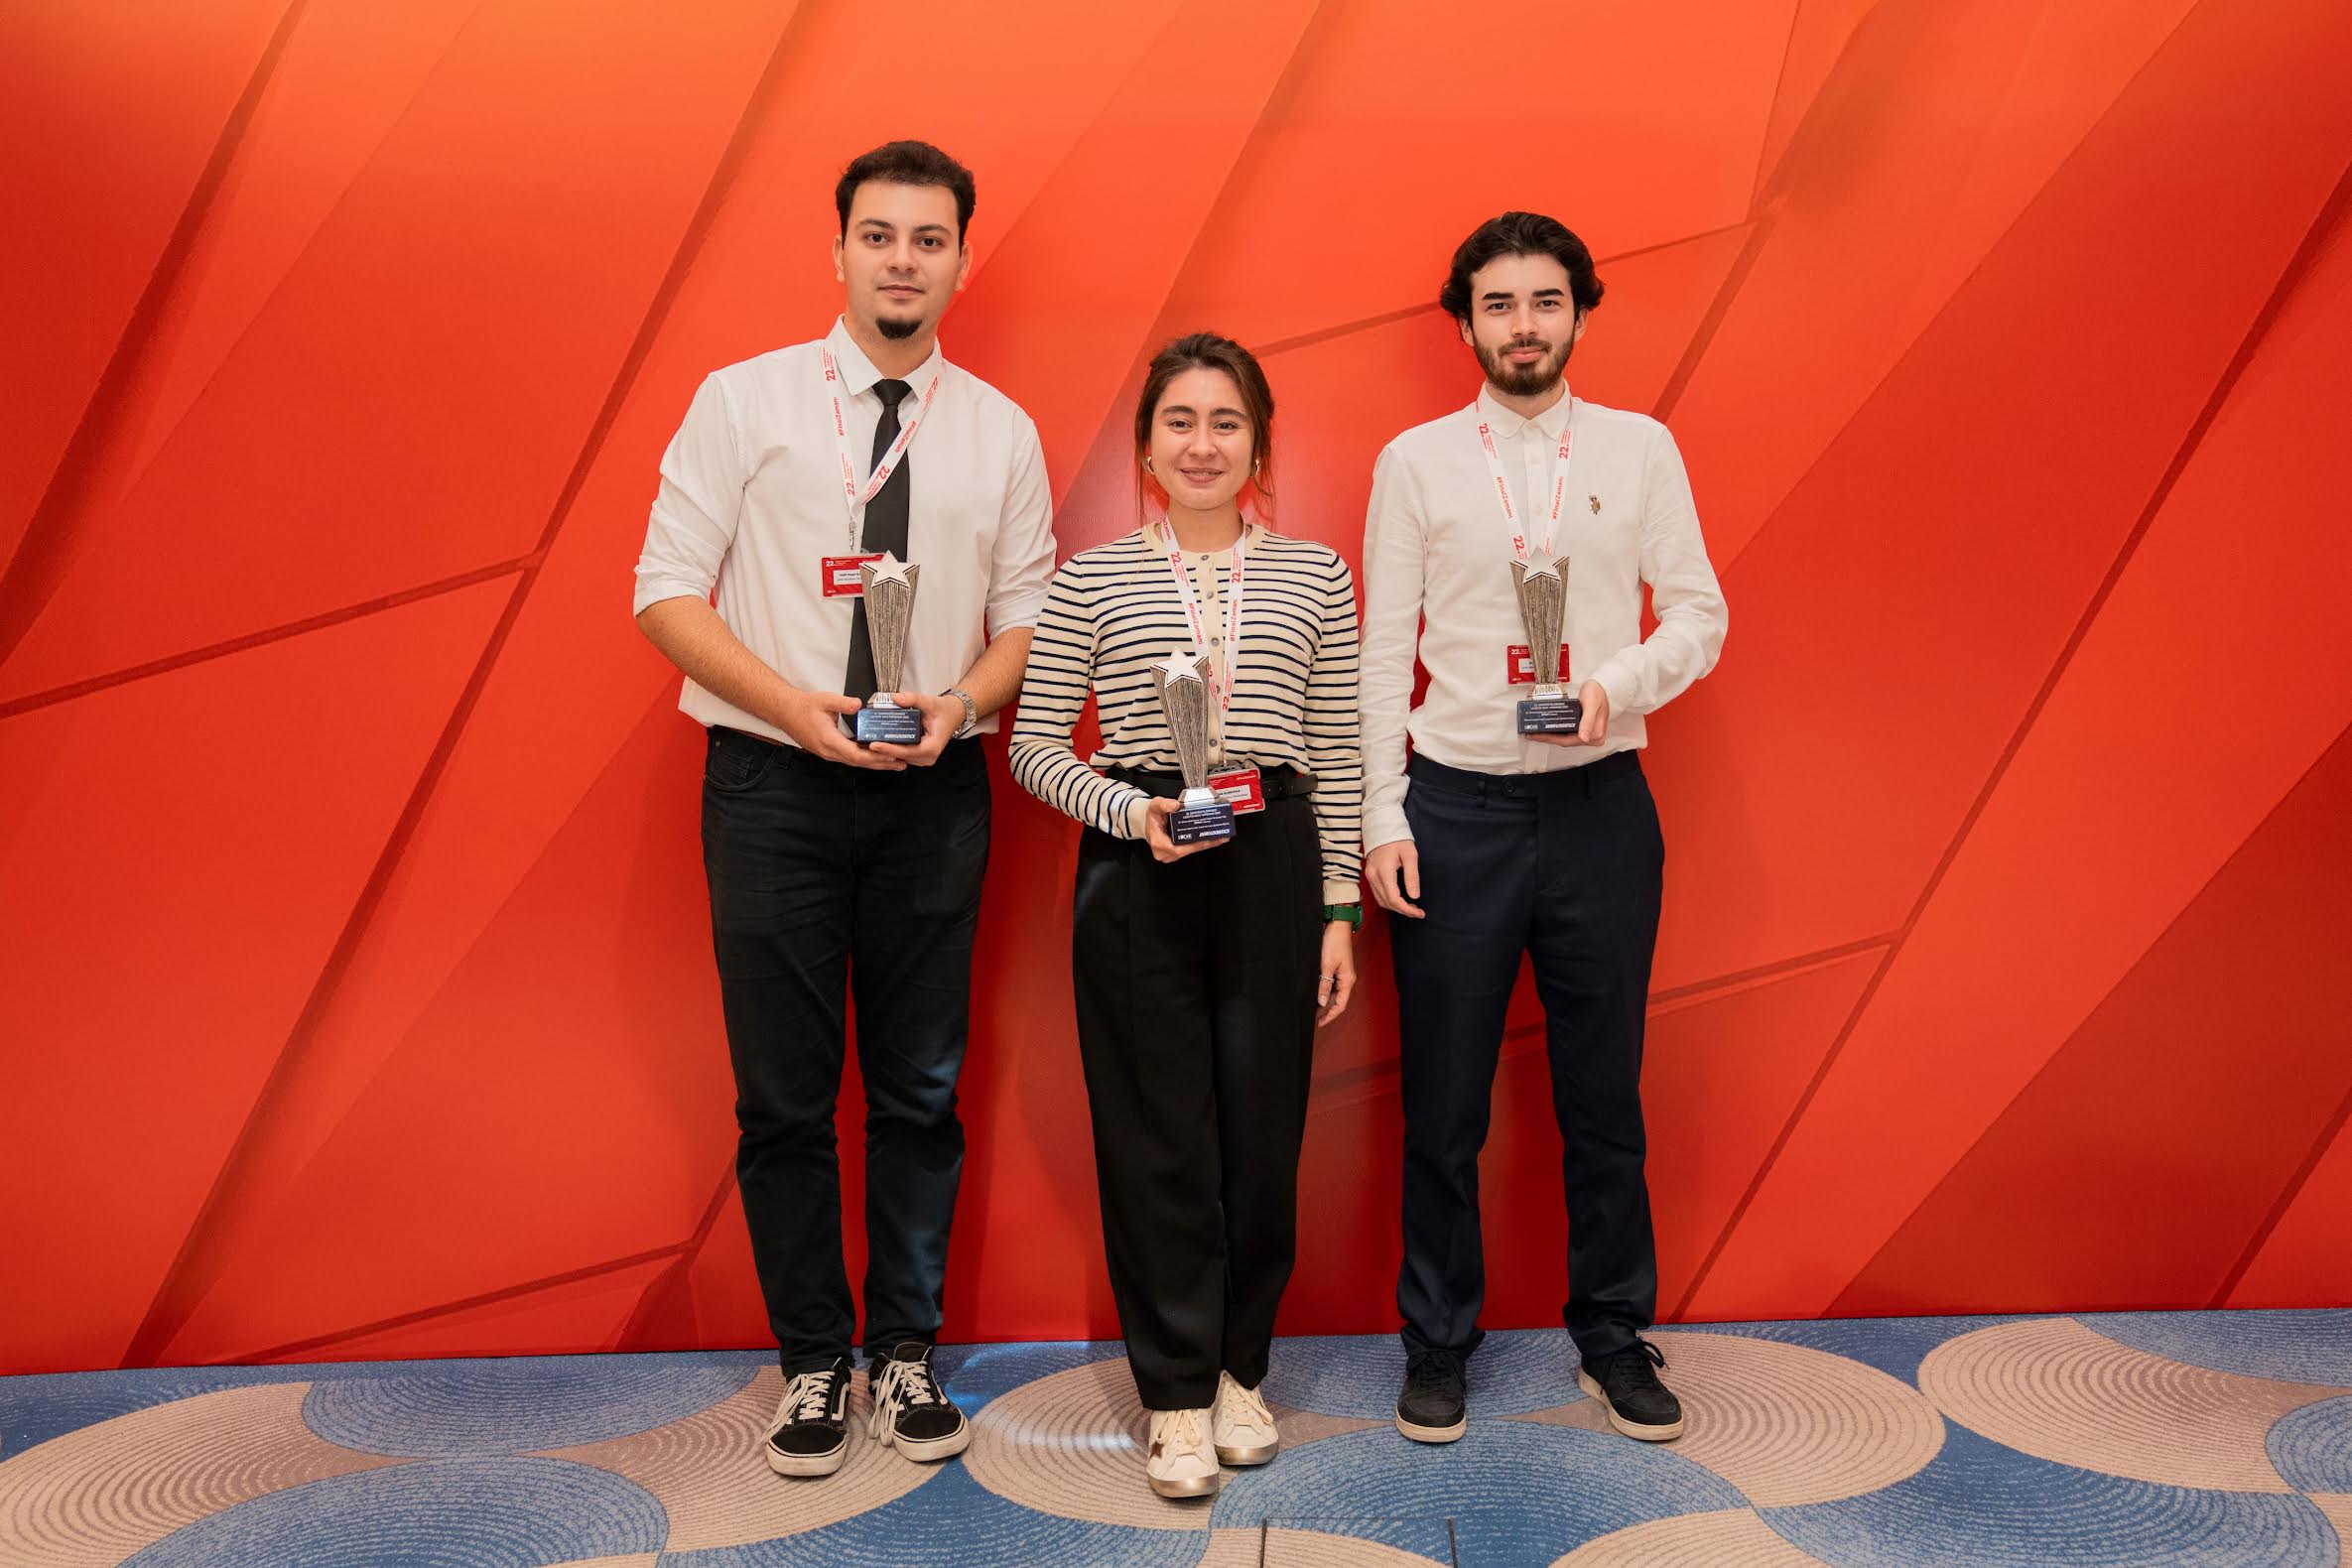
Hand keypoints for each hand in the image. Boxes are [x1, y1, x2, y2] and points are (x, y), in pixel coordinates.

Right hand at [776, 686, 905, 770]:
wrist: (785, 711)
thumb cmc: (804, 706)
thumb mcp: (825, 700)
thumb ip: (843, 703)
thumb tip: (858, 704)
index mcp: (830, 741)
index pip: (856, 755)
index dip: (876, 757)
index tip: (893, 755)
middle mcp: (829, 751)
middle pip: (859, 763)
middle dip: (881, 764)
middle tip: (902, 764)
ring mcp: (828, 753)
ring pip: (854, 762)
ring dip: (874, 763)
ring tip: (894, 763)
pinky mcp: (828, 751)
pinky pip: (848, 757)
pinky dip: (864, 758)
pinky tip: (875, 756)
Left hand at [866, 691, 963, 765]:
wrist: (952, 714)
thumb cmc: (943, 711)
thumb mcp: (929, 701)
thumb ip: (912, 699)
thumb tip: (895, 698)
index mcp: (932, 746)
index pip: (908, 751)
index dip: (890, 749)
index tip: (875, 745)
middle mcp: (929, 756)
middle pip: (902, 757)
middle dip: (884, 751)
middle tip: (866, 742)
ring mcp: (924, 759)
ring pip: (901, 758)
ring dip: (886, 752)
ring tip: (869, 743)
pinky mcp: (920, 757)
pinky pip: (903, 756)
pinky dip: (892, 750)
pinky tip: (880, 743)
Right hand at [1140, 796, 1224, 863]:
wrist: (1150, 821)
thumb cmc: (1152, 816)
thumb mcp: (1155, 806)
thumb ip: (1164, 804)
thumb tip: (1175, 805)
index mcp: (1159, 843)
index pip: (1178, 849)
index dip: (1193, 846)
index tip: (1205, 840)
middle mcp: (1165, 852)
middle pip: (1188, 851)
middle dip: (1205, 844)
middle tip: (1219, 836)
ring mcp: (1172, 854)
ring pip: (1191, 851)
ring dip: (1207, 844)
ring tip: (1221, 837)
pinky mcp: (1178, 852)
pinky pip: (1191, 849)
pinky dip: (1203, 843)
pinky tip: (1214, 839)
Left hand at [1315, 921, 1355, 1026]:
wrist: (1337, 925)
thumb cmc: (1334, 942)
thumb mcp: (1326, 965)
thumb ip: (1324, 984)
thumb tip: (1322, 1002)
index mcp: (1348, 980)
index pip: (1340, 1005)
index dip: (1330, 1016)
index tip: (1319, 1024)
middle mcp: (1347, 979)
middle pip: (1338, 1001)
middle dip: (1326, 1011)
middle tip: (1313, 1018)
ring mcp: (1343, 974)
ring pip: (1334, 993)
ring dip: (1325, 1001)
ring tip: (1312, 1009)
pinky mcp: (1337, 968)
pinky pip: (1332, 984)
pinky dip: (1324, 991)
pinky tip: (1316, 993)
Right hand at [1365, 838, 1421, 918]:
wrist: (1382, 827)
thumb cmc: (1398, 840)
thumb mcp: (1410, 855)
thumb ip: (1412, 876)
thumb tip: (1414, 896)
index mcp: (1384, 872)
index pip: (1394, 899)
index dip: (1407, 910)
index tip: (1420, 913)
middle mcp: (1373, 877)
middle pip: (1387, 903)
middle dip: (1403, 910)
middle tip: (1418, 912)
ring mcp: (1369, 876)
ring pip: (1381, 901)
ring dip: (1396, 907)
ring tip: (1411, 907)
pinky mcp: (1369, 875)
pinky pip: (1377, 894)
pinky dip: (1389, 901)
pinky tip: (1400, 899)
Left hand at [1532, 680, 1610, 747]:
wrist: (1603, 686)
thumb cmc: (1599, 693)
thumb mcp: (1591, 705)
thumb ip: (1587, 721)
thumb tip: (1584, 738)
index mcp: (1595, 735)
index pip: (1568, 741)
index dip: (1551, 739)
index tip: (1537, 735)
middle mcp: (1591, 737)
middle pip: (1565, 741)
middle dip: (1548, 738)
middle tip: (1532, 734)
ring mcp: (1587, 733)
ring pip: (1565, 738)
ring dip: (1551, 735)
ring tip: (1536, 732)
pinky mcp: (1583, 728)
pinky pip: (1567, 732)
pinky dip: (1557, 731)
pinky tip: (1548, 728)